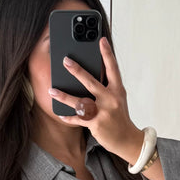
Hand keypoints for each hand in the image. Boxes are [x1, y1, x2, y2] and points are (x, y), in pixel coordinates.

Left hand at [47, 37, 144, 162]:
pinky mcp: (96, 124)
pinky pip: (78, 119)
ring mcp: (103, 112)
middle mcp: (111, 99)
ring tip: (52, 90)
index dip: (107, 54)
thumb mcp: (118, 99)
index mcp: (117, 90)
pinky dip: (68, 117)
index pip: (113, 68)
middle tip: (66, 61)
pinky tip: (60, 113)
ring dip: (64, 96)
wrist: (127, 139)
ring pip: (80, 101)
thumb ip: (107, 88)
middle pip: (91, 82)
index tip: (101, 40)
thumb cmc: (120, 117)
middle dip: (77, 71)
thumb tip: (89, 77)